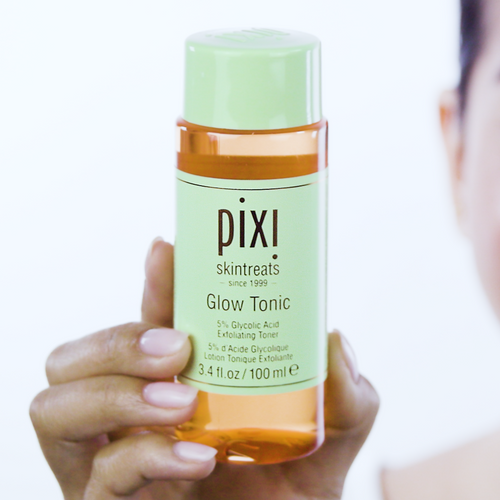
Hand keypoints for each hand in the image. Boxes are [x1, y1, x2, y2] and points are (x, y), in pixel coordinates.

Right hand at [30, 239, 378, 499]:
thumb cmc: (293, 487)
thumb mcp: (330, 434)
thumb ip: (345, 397)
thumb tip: (334, 342)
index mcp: (170, 381)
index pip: (145, 322)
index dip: (152, 284)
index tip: (167, 250)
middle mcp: (128, 414)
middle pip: (72, 358)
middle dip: (117, 341)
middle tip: (178, 347)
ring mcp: (108, 460)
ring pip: (55, 407)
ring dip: (115, 393)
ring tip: (181, 401)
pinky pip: (98, 474)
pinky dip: (143, 457)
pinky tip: (197, 458)